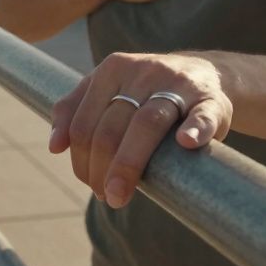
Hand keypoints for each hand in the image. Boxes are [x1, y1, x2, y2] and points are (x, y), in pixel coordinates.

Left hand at [49, 52, 233, 208]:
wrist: (205, 74)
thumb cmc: (147, 91)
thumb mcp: (108, 89)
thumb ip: (76, 110)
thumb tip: (54, 147)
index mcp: (113, 69)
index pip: (86, 121)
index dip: (82, 159)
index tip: (89, 184)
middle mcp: (144, 71)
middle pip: (113, 126)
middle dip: (102, 168)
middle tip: (107, 197)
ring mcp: (179, 84)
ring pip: (148, 122)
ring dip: (130, 162)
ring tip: (119, 195)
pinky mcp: (210, 99)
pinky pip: (202, 114)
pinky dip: (195, 128)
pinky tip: (185, 143)